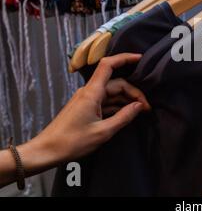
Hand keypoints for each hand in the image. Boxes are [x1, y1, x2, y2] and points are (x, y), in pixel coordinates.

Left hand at [0, 53, 149, 185]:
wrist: (46, 151)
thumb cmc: (72, 142)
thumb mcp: (103, 132)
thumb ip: (124, 117)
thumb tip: (140, 106)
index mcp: (92, 92)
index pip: (108, 65)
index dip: (125, 58)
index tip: (140, 59)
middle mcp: (89, 91)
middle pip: (116, 83)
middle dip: (133, 92)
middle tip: (147, 108)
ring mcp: (87, 99)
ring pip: (112, 92)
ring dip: (126, 99)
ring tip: (140, 112)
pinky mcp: (86, 107)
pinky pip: (106, 101)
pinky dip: (118, 105)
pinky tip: (127, 114)